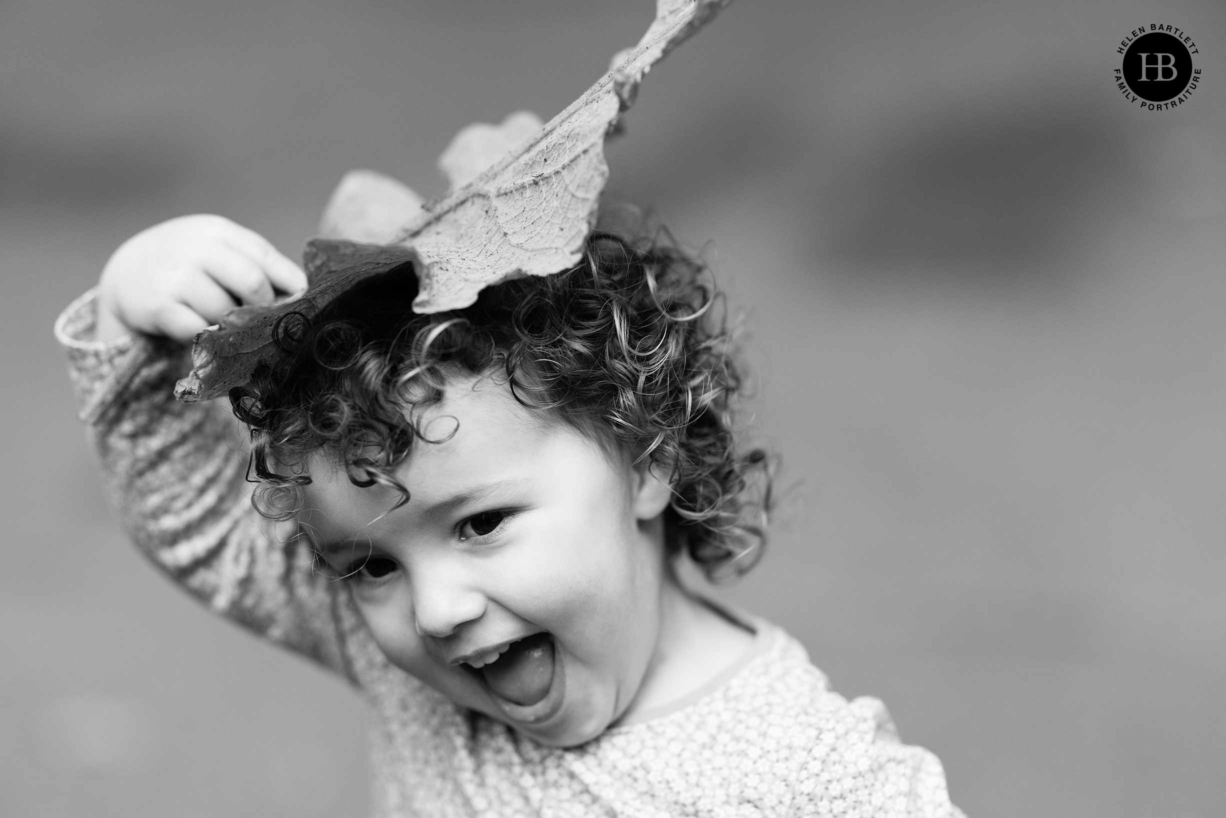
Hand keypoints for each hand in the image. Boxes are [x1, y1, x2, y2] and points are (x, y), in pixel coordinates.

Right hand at [95, 214, 307, 343]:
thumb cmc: (191, 264)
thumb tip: (303, 294)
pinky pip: (198, 329)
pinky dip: (204, 335)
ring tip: (219, 319)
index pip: (267, 258)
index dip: (290, 286)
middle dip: (262, 307)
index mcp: (220, 233)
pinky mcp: (158, 305)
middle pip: (253, 283)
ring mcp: (176, 275)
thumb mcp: (221, 252)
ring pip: (225, 311)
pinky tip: (197, 327)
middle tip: (257, 317)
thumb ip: (258, 266)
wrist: (128, 272)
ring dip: (229, 323)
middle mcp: (198, 248)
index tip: (299, 304)